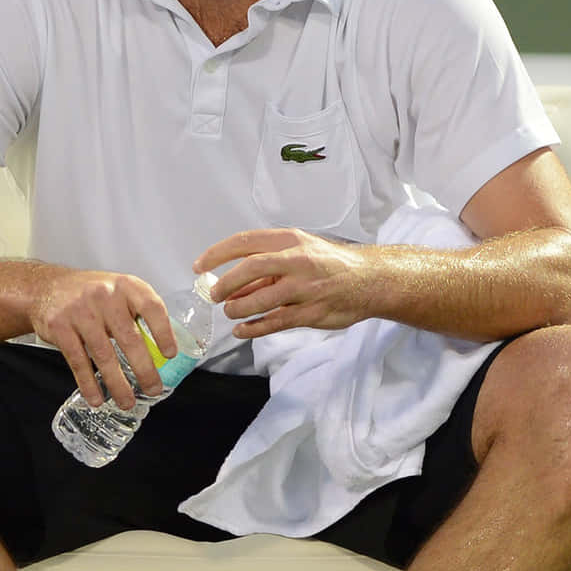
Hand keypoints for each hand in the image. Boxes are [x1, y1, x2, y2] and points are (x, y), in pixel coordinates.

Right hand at [30, 270, 172, 408]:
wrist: (46, 287)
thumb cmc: (90, 292)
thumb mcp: (118, 291)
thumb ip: (137, 313)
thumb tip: (159, 351)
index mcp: (126, 286)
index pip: (152, 308)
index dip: (163, 333)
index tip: (169, 355)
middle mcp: (105, 295)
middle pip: (129, 338)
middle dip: (144, 370)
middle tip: (153, 389)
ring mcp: (80, 311)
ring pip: (104, 355)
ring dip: (117, 383)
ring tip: (126, 401)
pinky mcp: (60, 327)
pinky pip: (78, 361)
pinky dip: (88, 383)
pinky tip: (97, 397)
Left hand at [195, 229, 373, 340]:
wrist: (370, 280)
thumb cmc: (330, 264)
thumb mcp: (300, 251)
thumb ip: (268, 265)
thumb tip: (232, 284)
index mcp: (291, 240)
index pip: (246, 242)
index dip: (217, 254)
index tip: (200, 266)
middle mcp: (298, 261)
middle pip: (250, 269)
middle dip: (225, 284)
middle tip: (214, 295)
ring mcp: (305, 288)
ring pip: (260, 299)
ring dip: (238, 308)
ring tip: (231, 312)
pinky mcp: (311, 313)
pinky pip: (275, 322)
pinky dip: (254, 329)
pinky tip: (242, 330)